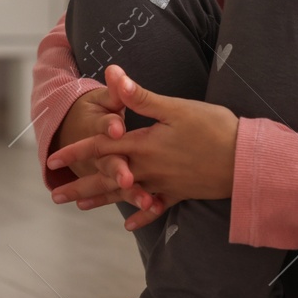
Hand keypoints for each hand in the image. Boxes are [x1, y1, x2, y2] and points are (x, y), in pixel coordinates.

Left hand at [47, 64, 238, 205]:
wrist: (245, 159)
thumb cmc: (213, 128)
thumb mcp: (175, 108)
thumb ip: (140, 96)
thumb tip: (112, 73)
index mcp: (144, 145)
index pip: (102, 146)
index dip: (76, 150)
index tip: (52, 158)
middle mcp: (149, 168)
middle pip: (107, 177)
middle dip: (80, 185)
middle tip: (55, 195)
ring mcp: (164, 183)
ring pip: (125, 193)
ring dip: (101, 199)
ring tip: (80, 206)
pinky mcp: (181, 192)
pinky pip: (156, 207)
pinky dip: (142, 214)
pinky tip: (129, 224)